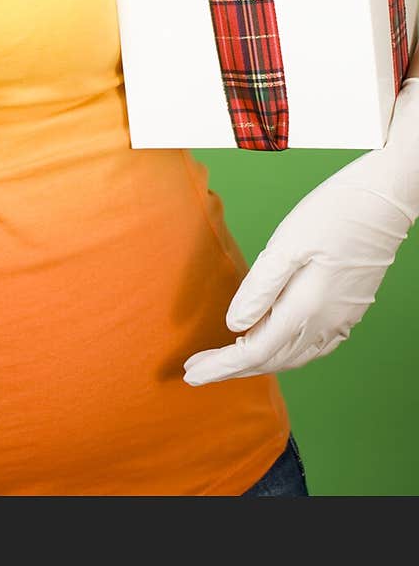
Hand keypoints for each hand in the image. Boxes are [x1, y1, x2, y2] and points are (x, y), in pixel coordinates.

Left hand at [183, 76, 418, 385]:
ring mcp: (341, 321)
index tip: (193, 374)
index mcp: (307, 308)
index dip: (222, 366)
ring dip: (258, 364)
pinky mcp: (350, 311)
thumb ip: (259, 288)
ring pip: (293, 358)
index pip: (256, 352)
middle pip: (272, 360)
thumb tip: (234, 325)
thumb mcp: (287, 243)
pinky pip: (312, 347)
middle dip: (232, 370)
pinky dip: (284, 354)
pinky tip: (271, 344)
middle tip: (197, 371)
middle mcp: (326, 323)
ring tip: (226, 362)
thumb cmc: (334, 213)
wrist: (384, 202)